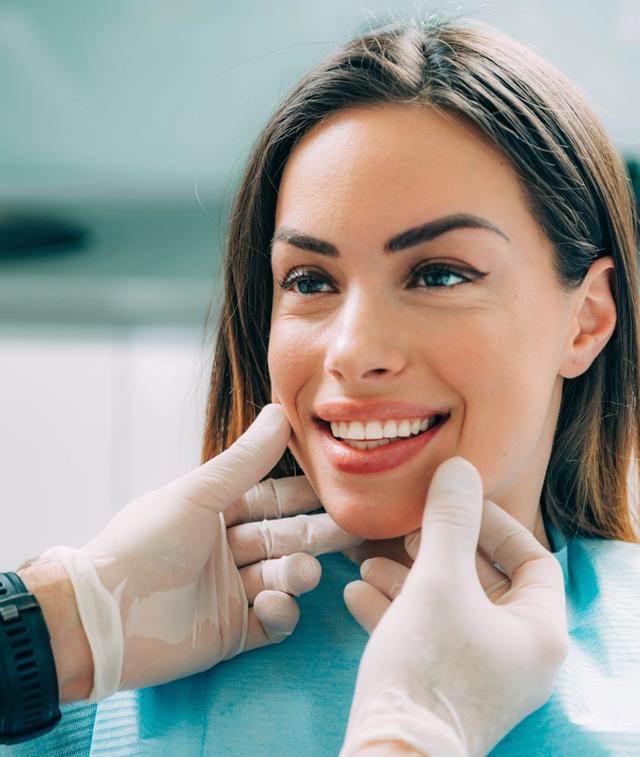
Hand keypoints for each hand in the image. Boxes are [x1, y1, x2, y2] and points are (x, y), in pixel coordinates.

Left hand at [37, 404, 360, 700]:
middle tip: (354, 529)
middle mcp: (227, 550)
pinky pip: (270, 622)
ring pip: (282, 578)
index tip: (339, 486)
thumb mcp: (198, 495)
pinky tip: (271, 604)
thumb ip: (245, 460)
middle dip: (317, 534)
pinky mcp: (232, 633)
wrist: (103, 616)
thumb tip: (281, 411)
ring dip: (297, 574)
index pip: (272, 499)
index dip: (305, 494)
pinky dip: (279, 613)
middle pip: (284, 538)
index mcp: (216, 513)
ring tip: (302, 572)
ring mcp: (231, 593)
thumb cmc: (145, 543)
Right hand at [341, 457, 568, 756]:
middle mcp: (516, 654)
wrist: (390, 755)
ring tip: (369, 559)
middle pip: (483, 581)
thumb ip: (450, 520)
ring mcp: (479, 673)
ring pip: (448, 607)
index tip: (454, 506)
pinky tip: (356, 592)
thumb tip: (459, 468)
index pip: (532, 559)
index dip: (495, 524)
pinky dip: (396, 610)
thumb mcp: (438, 580)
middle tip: (407, 531)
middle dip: (439, 550)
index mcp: (537, 631)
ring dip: (408, 578)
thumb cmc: (427, 666)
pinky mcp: (443, 687)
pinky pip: (426, 634)